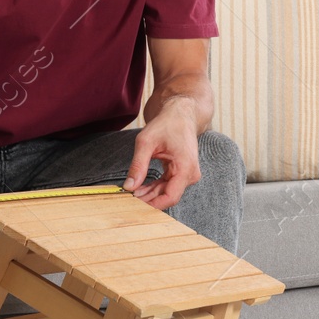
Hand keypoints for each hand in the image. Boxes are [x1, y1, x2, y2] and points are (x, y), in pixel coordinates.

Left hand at [124, 96, 200, 211]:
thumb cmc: (167, 123)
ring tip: (132, 193)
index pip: (170, 197)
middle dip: (149, 200)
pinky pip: (168, 186)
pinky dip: (155, 188)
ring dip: (150, 195)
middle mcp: (191, 174)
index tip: (134, 204)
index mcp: (185, 167)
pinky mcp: (183, 172)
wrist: (180, 113)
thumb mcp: (146, 142)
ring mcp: (188, 174)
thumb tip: (128, 187)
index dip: (152, 204)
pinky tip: (140, 188)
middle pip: (168, 196)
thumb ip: (138, 166)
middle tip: (128, 199)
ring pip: (167, 192)